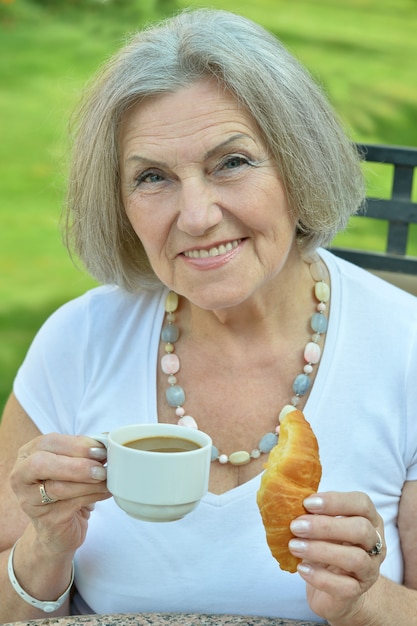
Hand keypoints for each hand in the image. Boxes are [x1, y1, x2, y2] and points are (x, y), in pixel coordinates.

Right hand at [10, 433, 110, 556]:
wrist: (57, 528)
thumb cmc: (66, 488)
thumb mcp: (71, 463)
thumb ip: (83, 451)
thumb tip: (105, 440)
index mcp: (28, 454)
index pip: (48, 442)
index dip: (76, 444)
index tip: (100, 449)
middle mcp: (21, 476)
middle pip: (42, 464)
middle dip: (76, 465)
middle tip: (101, 468)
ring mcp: (29, 500)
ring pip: (58, 487)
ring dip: (88, 483)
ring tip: (106, 480)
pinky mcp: (45, 520)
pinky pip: (70, 505)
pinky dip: (93, 496)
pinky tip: (105, 491)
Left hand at [288, 491, 384, 623]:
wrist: (336, 591)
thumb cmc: (329, 549)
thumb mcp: (325, 528)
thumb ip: (316, 514)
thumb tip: (291, 501)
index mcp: (370, 520)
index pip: (362, 503)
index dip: (335, 501)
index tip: (307, 503)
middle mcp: (376, 544)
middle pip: (361, 529)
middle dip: (326, 526)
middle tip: (296, 526)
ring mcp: (370, 570)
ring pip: (355, 558)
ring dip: (320, 550)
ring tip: (294, 546)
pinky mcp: (358, 592)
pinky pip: (345, 586)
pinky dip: (320, 576)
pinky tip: (302, 568)